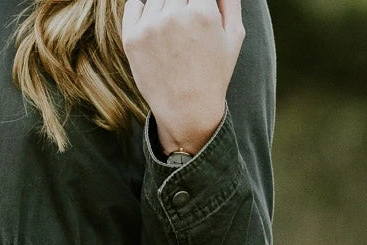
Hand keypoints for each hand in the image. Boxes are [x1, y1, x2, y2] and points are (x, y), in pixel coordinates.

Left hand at [121, 0, 244, 155]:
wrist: (187, 112)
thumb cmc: (214, 74)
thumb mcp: (234, 35)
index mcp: (202, 12)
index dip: (198, 2)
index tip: (197, 12)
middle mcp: (174, 16)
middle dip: (184, 3)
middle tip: (187, 25)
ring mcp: (150, 27)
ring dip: (165, 7)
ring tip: (174, 34)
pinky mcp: (131, 39)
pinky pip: (133, 5)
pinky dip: (142, 10)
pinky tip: (155, 29)